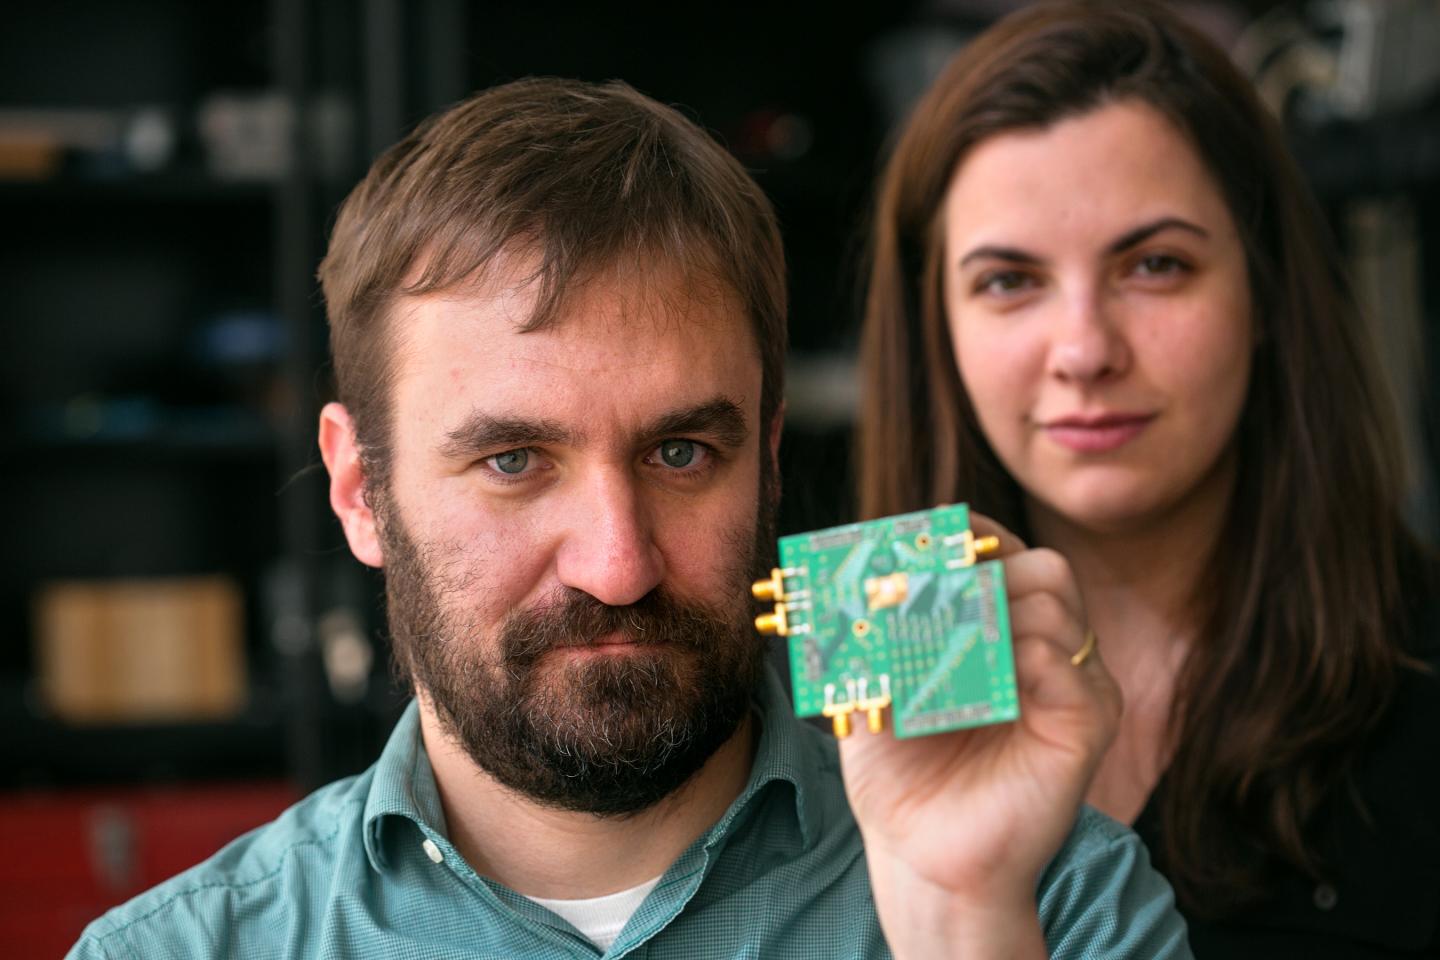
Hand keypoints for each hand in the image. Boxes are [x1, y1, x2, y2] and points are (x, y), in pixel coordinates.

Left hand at [839, 513, 1121, 957]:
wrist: (922, 858)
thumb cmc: (902, 774)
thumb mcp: (875, 686)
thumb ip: (873, 628)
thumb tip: (847, 567)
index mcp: (1006, 632)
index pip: (1007, 555)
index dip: (968, 539)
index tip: (916, 540)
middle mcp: (1051, 650)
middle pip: (1040, 567)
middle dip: (976, 569)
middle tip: (918, 592)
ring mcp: (1077, 685)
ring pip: (1052, 600)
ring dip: (981, 609)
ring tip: (928, 646)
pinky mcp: (1088, 723)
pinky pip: (1061, 660)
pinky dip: (1006, 656)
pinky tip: (962, 683)